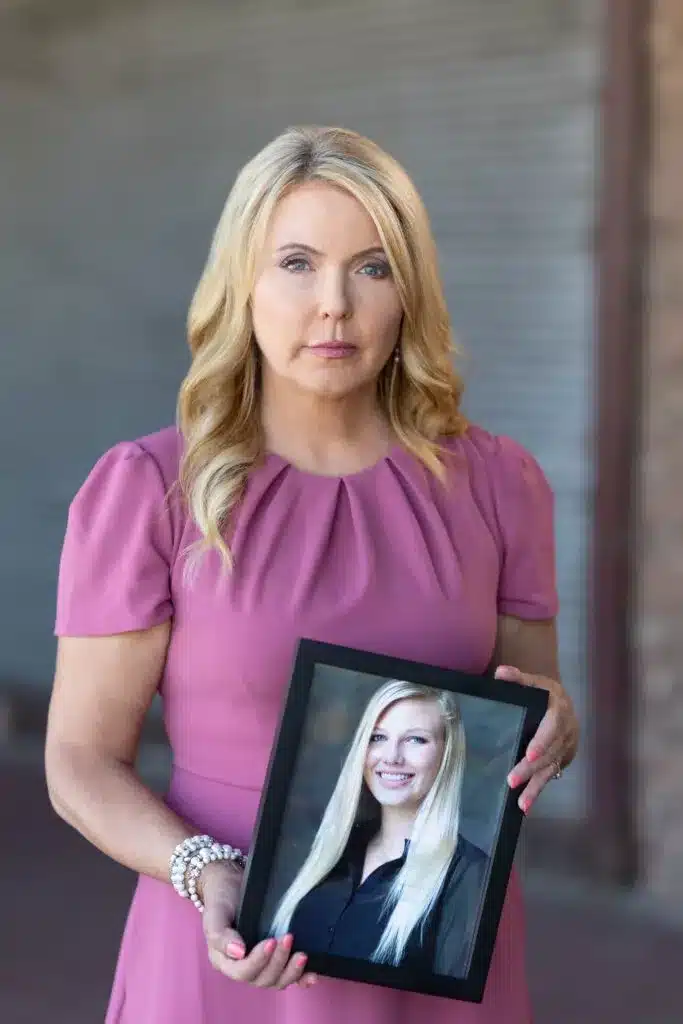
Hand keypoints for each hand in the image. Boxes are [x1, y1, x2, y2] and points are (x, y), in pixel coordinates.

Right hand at [200, 861, 316, 989]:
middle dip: (278, 962)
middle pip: (262, 979)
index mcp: (225, 961)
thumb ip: (221, 935)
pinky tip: (312, 976)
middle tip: (288, 938)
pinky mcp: (275, 958)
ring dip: (291, 972)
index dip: (258, 961)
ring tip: (302, 955)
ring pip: (276, 980)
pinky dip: (300, 979)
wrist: (231, 883)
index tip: (271, 941)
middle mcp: (243, 967)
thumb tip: (238, 953)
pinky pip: (288, 975)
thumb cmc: (221, 899)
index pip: (242, 972)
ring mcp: (261, 964)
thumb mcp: (215, 914)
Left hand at [494, 665, 579, 813]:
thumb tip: (501, 673)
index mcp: (559, 710)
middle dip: (531, 768)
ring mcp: (565, 748)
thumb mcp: (533, 681)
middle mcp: (566, 731)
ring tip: (521, 802)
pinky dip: (538, 790)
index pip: (552, 727)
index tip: (529, 754)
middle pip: (549, 753)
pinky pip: (550, 775)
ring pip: (551, 768)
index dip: (542, 742)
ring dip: (536, 786)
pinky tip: (525, 805)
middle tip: (512, 780)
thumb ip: (517, 678)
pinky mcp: (561, 760)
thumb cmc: (544, 692)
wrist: (563, 702)